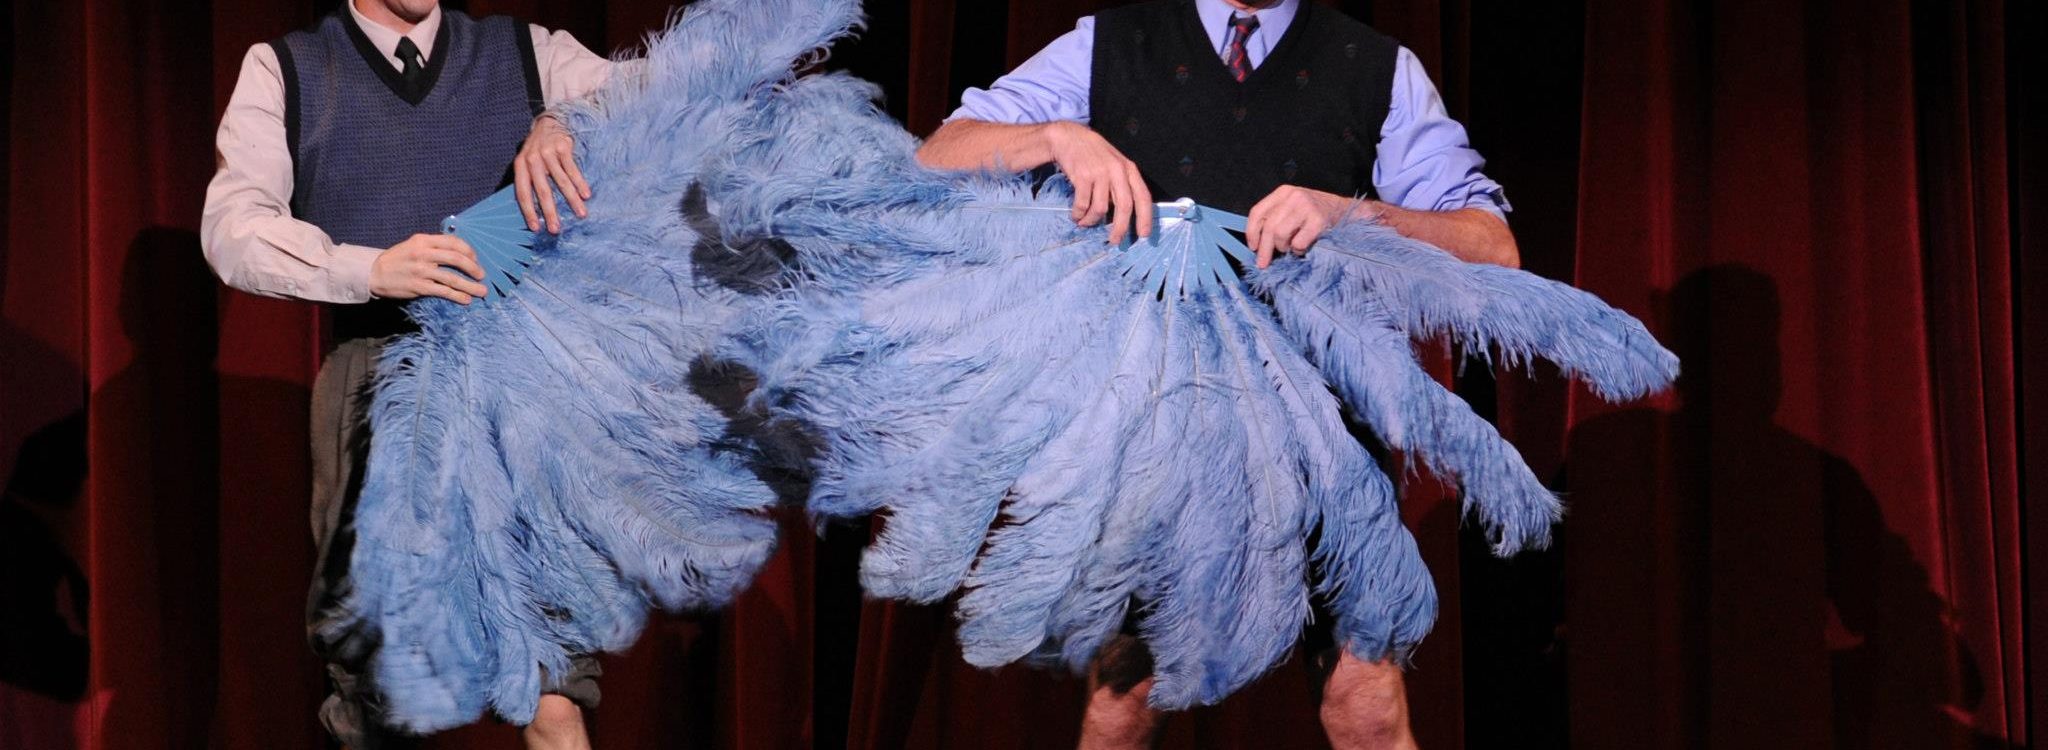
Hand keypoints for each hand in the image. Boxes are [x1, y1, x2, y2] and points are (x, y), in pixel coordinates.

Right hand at [369, 234, 488, 303]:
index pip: (453, 242)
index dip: (468, 250)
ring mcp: (421, 271)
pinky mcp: (419, 286)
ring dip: (470, 286)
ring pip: (452, 278)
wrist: (374, 273)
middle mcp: (424, 254)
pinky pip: (443, 291)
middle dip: (473, 268)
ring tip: (481, 291)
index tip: (476, 259)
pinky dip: (457, 296)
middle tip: (482, 275)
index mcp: (424, 240)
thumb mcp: (414, 245)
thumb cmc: (398, 258)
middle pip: (457, 259)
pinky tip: (466, 300)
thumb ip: (433, 246)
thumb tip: (459, 253)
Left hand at [514, 114, 591, 233]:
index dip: (529, 211)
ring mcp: (548, 153)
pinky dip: (580, 183)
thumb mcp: (527, 162)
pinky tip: (586, 195)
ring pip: (561, 181)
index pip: (522, 192)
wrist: (549, 122)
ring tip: (581, 214)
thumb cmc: (538, 149)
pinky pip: (573, 169)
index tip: (536, 228)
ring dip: (572, 200)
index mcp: (520, 165)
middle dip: (550, 212)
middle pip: (542, 190)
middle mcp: (532, 159)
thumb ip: (528, 180)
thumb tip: (532, 210)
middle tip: (556, 229)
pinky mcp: (563, 147)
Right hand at [1044, 122, 1153, 244]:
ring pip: (1101, 208)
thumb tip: (1124, 215)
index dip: (1145, 217)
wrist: (1069, 137)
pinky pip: (1083, 204)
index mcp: (1129, 169)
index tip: (1143, 234)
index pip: (1143, 196)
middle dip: (1120, 228)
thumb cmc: (1093, 154)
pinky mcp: (1083, 176)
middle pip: (1125, 206)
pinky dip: (1078, 214)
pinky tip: (1076, 215)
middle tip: (1114, 241)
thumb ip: (1121, 185)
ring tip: (1084, 223)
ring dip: (1092, 221)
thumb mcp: (1114, 164)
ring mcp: (1100, 173)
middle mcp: (1117, 171)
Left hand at [1244, 185, 1366, 267]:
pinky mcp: (1318, 220)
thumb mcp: (1292, 207)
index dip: (1252, 232)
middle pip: (1268, 226)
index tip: (1253, 247)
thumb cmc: (1315, 213)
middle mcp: (1293, 196)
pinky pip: (1298, 243)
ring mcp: (1306, 207)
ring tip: (1291, 248)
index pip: (1258, 212)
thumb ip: (1276, 218)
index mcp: (1283, 192)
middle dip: (1264, 249)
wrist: (1345, 210)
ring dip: (1284, 248)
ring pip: (1280, 235)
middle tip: (1263, 264)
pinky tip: (1303, 247)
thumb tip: (1258, 244)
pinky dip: (1298, 250)